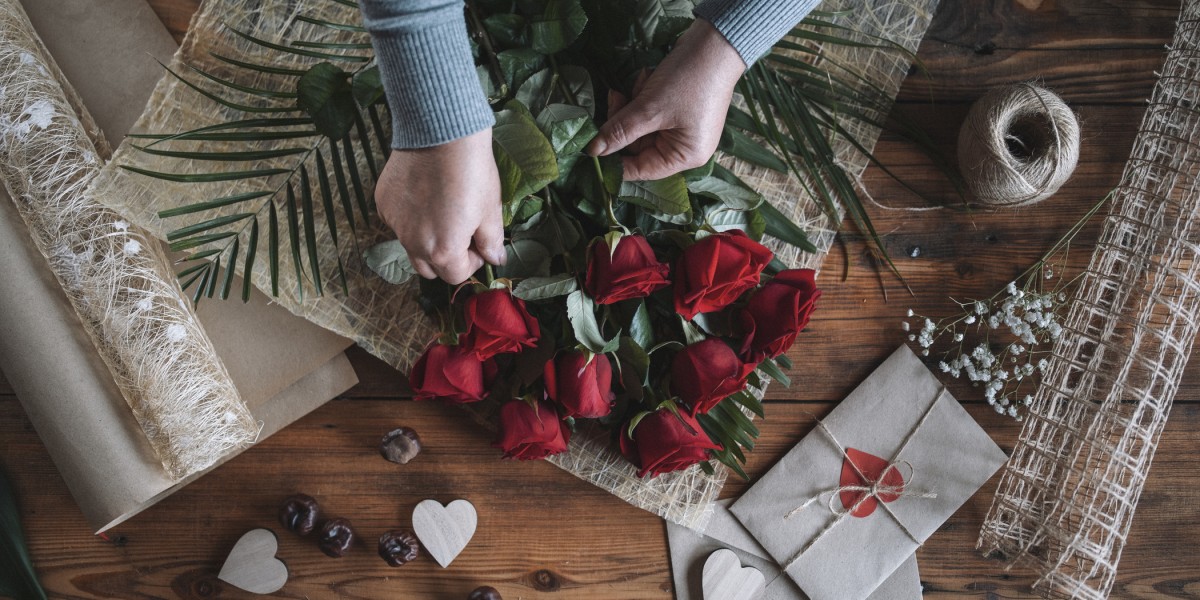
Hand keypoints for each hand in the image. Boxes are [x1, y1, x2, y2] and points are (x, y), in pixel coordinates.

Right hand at [375, 129, 505, 283]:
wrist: (442, 133)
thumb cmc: (470, 171)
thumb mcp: (490, 210)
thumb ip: (491, 241)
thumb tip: (495, 258)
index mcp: (443, 251)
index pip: (456, 275)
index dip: (472, 262)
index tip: (478, 244)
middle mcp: (414, 243)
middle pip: (429, 269)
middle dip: (447, 258)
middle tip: (461, 232)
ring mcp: (395, 223)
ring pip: (411, 246)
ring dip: (427, 239)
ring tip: (442, 210)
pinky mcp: (384, 203)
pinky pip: (398, 222)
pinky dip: (410, 217)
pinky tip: (424, 194)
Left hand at [585, 20, 745, 180]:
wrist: (715, 44)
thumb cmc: (688, 81)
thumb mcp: (650, 108)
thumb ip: (620, 131)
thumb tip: (594, 150)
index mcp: (685, 157)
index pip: (641, 169)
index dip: (614, 161)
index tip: (592, 148)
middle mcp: (684, 147)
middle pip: (638, 146)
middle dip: (624, 121)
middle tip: (615, 97)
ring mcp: (681, 128)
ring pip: (640, 126)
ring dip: (633, 105)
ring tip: (642, 82)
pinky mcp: (676, 110)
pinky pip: (649, 112)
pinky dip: (643, 97)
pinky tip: (647, 78)